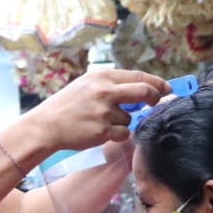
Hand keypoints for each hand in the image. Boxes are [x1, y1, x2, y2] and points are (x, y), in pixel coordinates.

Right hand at [34, 69, 168, 149]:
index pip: (138, 76)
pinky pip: (123, 134)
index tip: (166, 88)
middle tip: (155, 103)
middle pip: (144, 92)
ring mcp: (104, 112)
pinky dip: (117, 135)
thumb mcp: (86, 85)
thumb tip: (141, 90)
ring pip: (130, 118)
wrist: (46, 125)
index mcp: (101, 77)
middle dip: (154, 98)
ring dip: (122, 122)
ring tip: (101, 122)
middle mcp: (104, 92)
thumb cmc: (67, 106)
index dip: (157, 83)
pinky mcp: (103, 130)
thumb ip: (111, 85)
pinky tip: (100, 132)